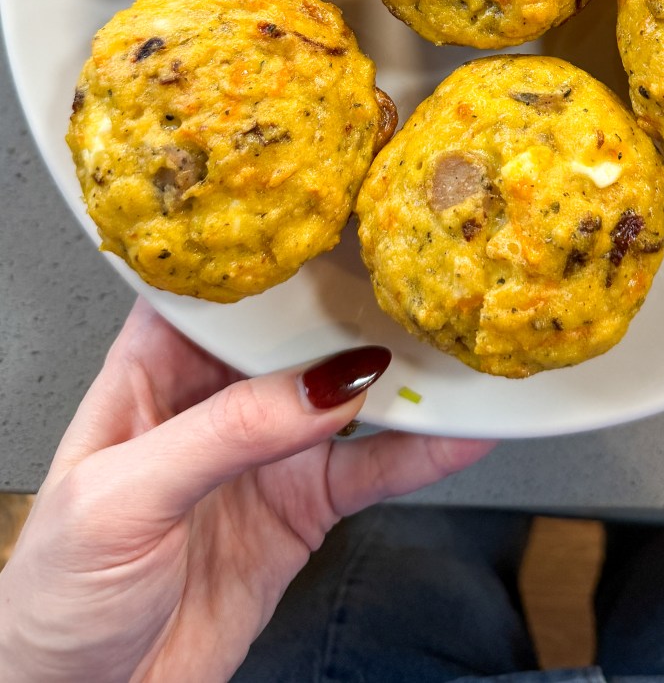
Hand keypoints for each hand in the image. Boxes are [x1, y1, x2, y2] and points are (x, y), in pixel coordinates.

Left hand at [0, 299, 492, 681]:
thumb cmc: (55, 594)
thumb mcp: (121, 497)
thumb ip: (222, 434)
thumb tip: (322, 386)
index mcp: (152, 368)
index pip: (219, 289)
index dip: (271, 250)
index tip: (331, 220)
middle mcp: (216, 398)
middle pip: (299, 332)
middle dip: (355, 304)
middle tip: (416, 276)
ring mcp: (266, 452)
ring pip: (348, 397)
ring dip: (401, 379)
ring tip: (454, 351)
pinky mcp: (303, 507)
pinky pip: (371, 470)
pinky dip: (420, 454)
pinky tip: (458, 435)